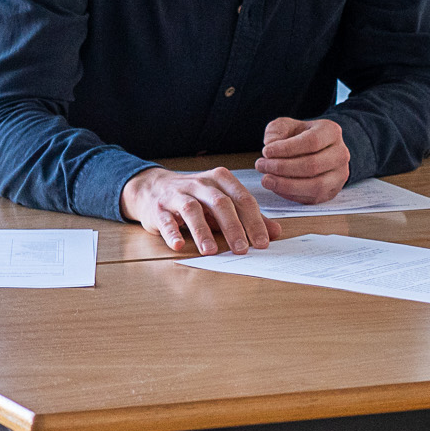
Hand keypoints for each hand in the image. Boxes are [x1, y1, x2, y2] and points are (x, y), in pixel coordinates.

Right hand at [120, 164, 271, 253]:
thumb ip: (248, 217)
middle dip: (233, 227)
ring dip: (202, 231)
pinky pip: (166, 220)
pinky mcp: (159, 208)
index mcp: (220, 179)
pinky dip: (172, 232)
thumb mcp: (223, 203)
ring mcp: (177, 194)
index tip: (263, 242)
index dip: (254, 221)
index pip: (242, 199)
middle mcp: (200, 183)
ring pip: (192, 209)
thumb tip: (275, 232)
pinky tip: (178, 245)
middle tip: (242, 250)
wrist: (153, 187)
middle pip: (220, 203)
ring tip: (211, 251)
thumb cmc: (195, 197)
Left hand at [256, 116, 350, 203]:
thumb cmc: (300, 137)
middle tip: (261, 165)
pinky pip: (311, 198)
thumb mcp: (288, 126)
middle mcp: (340, 154)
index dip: (287, 149)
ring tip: (266, 179)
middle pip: (312, 165)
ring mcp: (338, 176)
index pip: (311, 142)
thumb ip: (277, 130)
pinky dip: (290, 194)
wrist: (319, 151)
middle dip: (282, 167)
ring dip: (286, 184)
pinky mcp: (331, 192)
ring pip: (315, 185)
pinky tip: (276, 187)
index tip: (266, 151)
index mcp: (331, 132)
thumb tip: (271, 144)